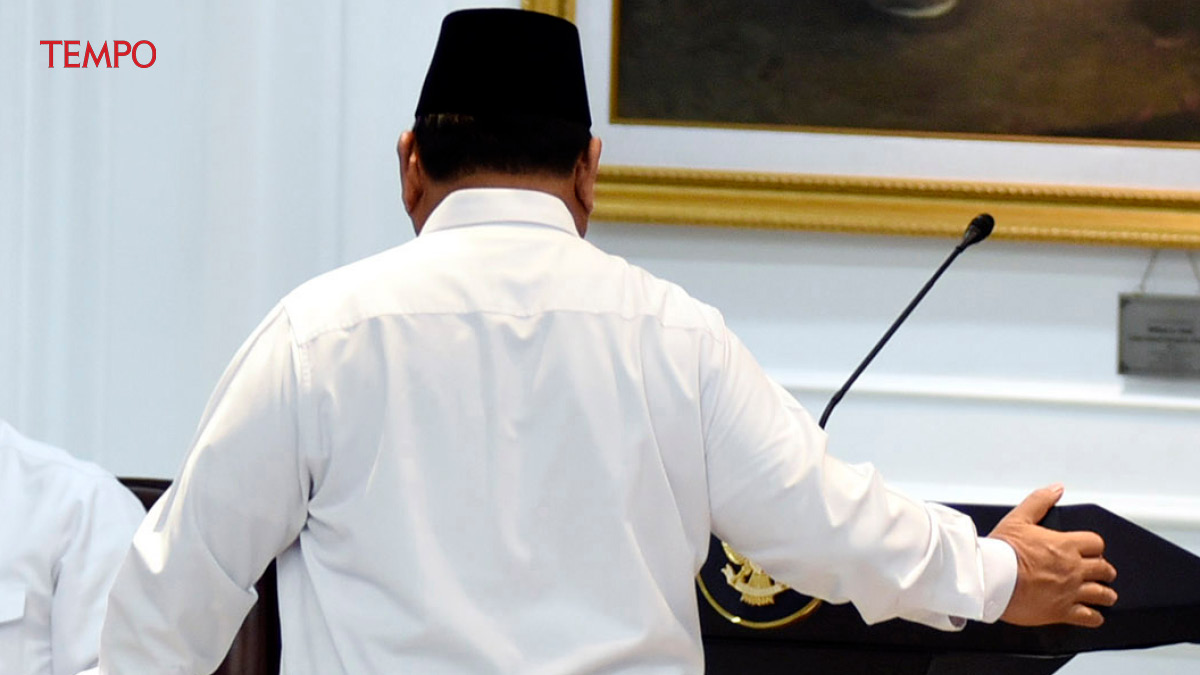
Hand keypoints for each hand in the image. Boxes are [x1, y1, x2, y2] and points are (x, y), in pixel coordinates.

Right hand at [987, 484, 1117, 626]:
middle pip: (1104, 569)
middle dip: (1104, 571)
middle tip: (1100, 573)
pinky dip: (1094, 617)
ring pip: (1102, 594)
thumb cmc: (1002, 550)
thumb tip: (1056, 488)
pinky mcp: (1062, 611)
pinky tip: (1093, 615)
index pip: (1096, 544)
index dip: (1095, 547)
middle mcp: (1073, 568)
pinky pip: (1090, 617)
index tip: (1091, 551)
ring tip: (1104, 595)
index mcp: (1065, 545)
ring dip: (1105, 594)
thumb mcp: (1018, 519)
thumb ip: (1039, 501)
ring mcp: (1070, 591)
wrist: (991, 578)